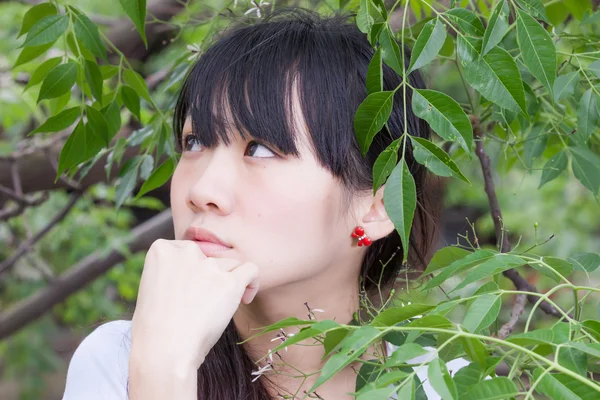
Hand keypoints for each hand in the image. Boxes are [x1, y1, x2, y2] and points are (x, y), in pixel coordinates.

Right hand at [130, 239, 259, 370]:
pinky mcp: (229, 282)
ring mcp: (209, 266)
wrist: (165, 349)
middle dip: (211, 275)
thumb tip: (193, 273)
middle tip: (205, 301)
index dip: (193, 270)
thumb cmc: (154, 328)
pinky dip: (251, 281)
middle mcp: (186, 252)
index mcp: (162, 250)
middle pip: (210, 256)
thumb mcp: (151, 288)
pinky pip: (251, 269)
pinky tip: (245, 298)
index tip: (192, 289)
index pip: (188, 250)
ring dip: (229, 281)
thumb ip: (171, 272)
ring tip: (223, 305)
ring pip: (230, 265)